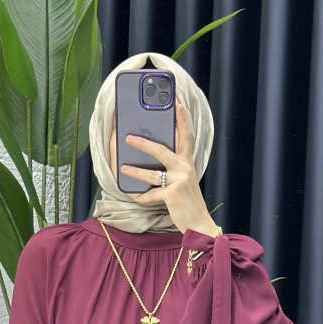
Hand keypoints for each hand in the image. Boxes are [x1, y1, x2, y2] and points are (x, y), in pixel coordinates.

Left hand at [120, 96, 219, 235]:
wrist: (200, 223)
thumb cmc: (188, 201)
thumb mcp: (184, 180)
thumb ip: (174, 168)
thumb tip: (151, 161)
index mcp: (187, 161)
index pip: (185, 134)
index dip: (181, 116)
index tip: (175, 100)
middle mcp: (185, 167)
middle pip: (162, 149)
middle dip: (143, 143)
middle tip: (128, 137)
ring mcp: (180, 180)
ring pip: (152, 173)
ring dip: (135, 171)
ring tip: (122, 167)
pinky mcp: (173, 194)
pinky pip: (152, 194)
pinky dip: (141, 196)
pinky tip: (132, 195)